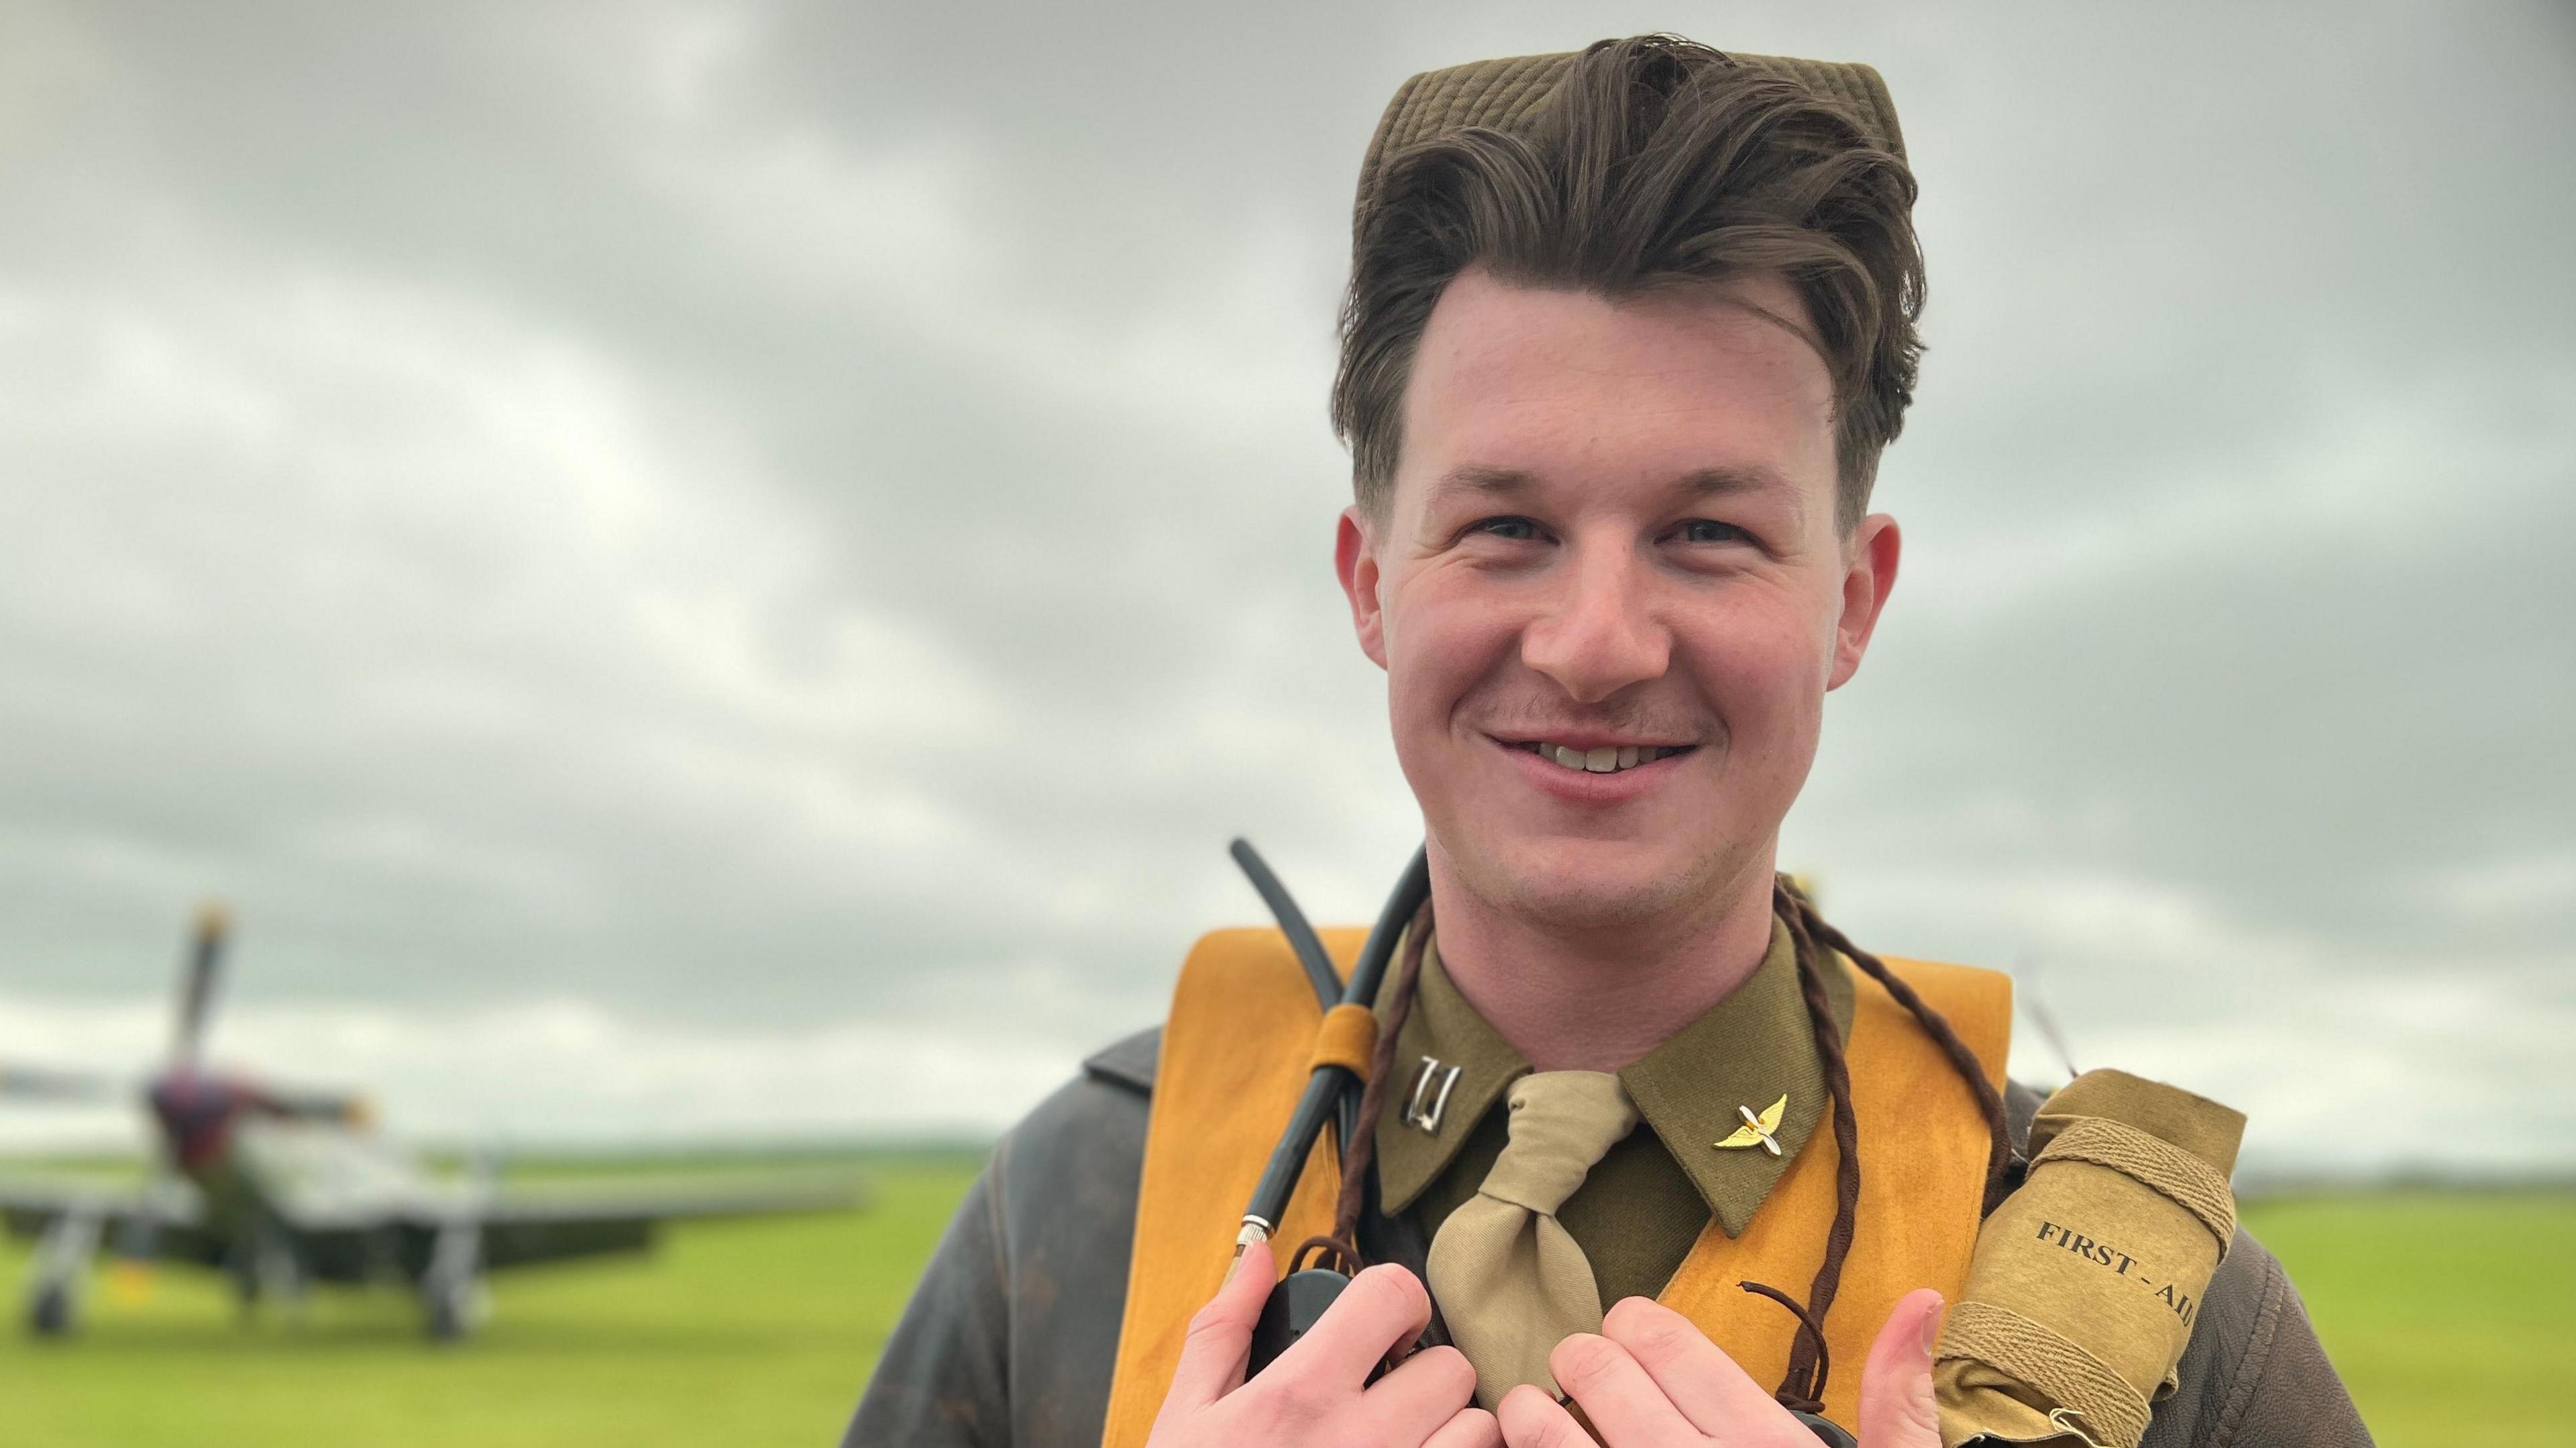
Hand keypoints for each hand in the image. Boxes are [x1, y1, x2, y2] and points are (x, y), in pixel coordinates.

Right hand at [1147, 1240, 1501, 1447]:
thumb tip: (1258, 1254)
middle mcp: (1360, 1443)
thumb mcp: (1187, 1415)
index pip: (1394, 1294)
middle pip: (1451, 1367)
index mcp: (1301, 1395)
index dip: (1394, 1301)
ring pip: (1479, 1432)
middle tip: (1390, 1402)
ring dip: (1452, 1436)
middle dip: (1424, 1377)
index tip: (1382, 1329)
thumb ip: (1226, 1326)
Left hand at [1495, 1290, 1945, 1447]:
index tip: (1627, 1326)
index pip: (1672, 1346)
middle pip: (1601, 1375)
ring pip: (1549, 1436)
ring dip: (1531, 1416)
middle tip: (1578, 1363)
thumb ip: (1899, 1401)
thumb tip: (1919, 1296)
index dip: (1638, 1324)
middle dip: (1584, 1359)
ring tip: (1527, 1411)